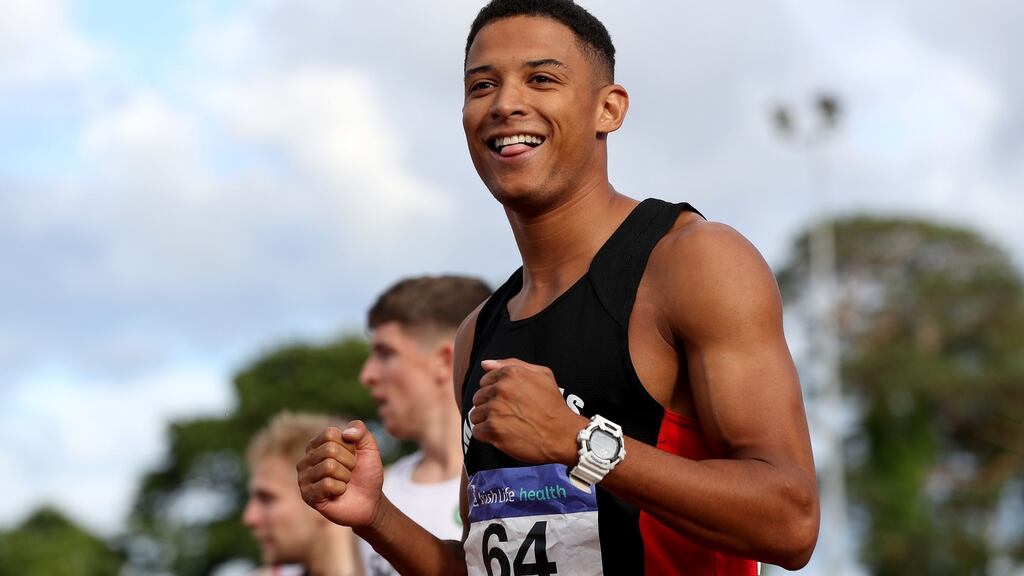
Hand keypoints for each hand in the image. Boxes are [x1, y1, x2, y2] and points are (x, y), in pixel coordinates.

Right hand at [297, 420, 383, 527]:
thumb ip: (360, 430)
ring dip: (345, 476)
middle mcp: (306, 459)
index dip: (348, 446)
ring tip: (344, 482)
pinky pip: (326, 484)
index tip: (352, 457)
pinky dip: (340, 489)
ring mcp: (304, 478)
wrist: (370, 502)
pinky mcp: (307, 495)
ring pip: (328, 467)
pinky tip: (338, 493)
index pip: (329, 434)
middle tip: (349, 472)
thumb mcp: (369, 448)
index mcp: (317, 444)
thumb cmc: (366, 474)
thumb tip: (346, 433)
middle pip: (329, 450)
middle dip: (348, 462)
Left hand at [470, 358, 587, 464]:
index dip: (495, 393)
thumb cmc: (553, 405)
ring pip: (475, 415)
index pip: (485, 381)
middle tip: (508, 415)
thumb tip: (485, 364)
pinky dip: (487, 436)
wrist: (562, 434)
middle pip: (478, 398)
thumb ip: (512, 364)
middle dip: (489, 407)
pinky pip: (477, 431)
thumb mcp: (542, 374)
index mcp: (510, 373)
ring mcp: (495, 409)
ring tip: (506, 426)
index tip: (508, 402)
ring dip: (487, 422)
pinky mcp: (493, 429)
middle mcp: (500, 389)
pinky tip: (502, 435)